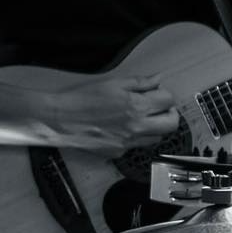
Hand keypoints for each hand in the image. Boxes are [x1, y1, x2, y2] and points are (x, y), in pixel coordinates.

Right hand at [46, 75, 179, 155]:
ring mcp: (128, 142)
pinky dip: (136, 137)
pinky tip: (123, 128)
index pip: (169, 101)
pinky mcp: (118, 152)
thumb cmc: (82, 99)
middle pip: (171, 124)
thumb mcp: (113, 83)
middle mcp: (136, 127)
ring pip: (157, 138)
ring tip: (142, 118)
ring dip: (155, 127)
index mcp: (136, 106)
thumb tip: (158, 80)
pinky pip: (136, 146)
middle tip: (159, 107)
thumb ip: (140, 83)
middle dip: (169, 114)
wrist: (59, 119)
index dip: (165, 95)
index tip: (158, 93)